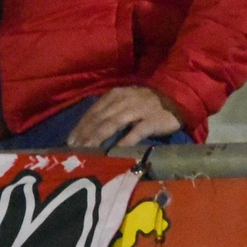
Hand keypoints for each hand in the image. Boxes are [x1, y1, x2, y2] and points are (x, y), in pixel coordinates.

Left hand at [66, 87, 183, 148]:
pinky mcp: (152, 120)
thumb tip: (90, 129)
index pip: (93, 111)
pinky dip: (125, 140)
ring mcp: (138, 110)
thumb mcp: (125, 101)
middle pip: (100, 118)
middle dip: (86, 134)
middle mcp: (123, 101)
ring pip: (113, 123)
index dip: (81, 126)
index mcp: (114, 95)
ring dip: (99, 137)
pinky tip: (115, 151)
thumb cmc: (146, 102)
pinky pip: (136, 131)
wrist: (175, 96)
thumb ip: (110, 111)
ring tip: (89, 149)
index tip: (70, 140)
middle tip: (75, 148)